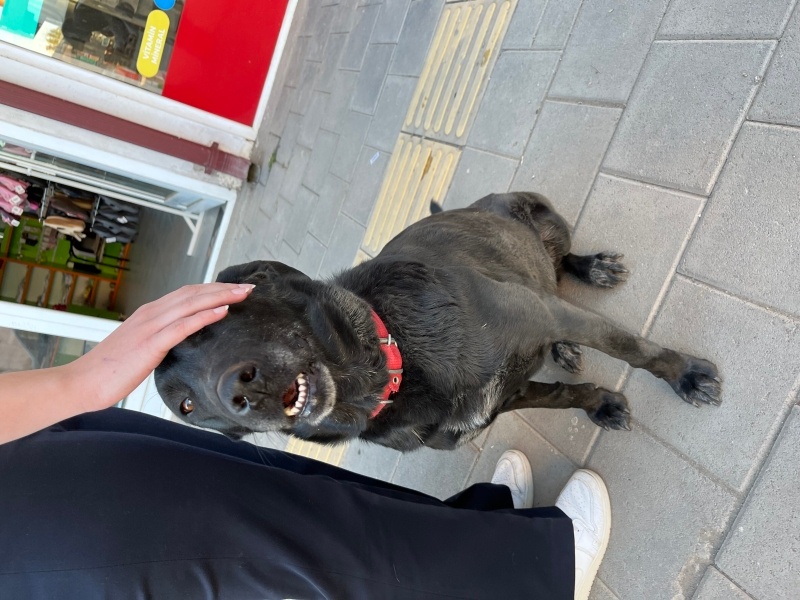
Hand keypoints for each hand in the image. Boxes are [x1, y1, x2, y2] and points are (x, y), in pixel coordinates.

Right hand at [72, 282, 254, 410]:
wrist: (82, 382)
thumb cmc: (111, 370)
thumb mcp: (141, 349)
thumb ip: (160, 340)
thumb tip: (182, 341)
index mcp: (149, 314)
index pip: (187, 294)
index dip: (212, 289)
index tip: (235, 289)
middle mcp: (151, 314)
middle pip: (193, 293)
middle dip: (223, 288)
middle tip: (249, 287)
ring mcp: (150, 327)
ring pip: (192, 303)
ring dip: (221, 296)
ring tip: (243, 293)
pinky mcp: (150, 343)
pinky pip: (183, 325)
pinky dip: (205, 315)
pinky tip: (223, 311)